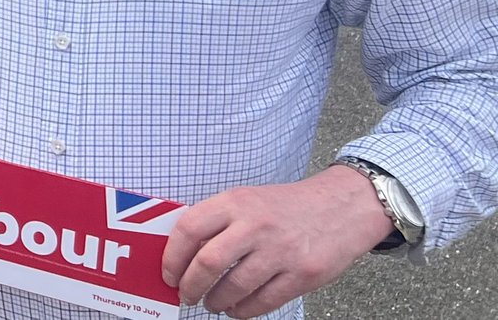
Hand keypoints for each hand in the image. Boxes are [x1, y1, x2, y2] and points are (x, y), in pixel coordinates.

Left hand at [161, 166, 394, 317]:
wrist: (339, 207)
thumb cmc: (284, 207)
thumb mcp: (246, 200)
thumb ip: (217, 222)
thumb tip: (181, 254)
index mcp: (236, 202)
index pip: (189, 228)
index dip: (173, 256)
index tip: (168, 273)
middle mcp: (256, 225)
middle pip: (208, 262)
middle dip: (190, 286)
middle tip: (185, 295)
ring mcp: (280, 251)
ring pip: (234, 287)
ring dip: (216, 302)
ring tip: (211, 303)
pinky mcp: (302, 274)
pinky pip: (263, 301)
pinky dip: (243, 311)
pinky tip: (236, 309)